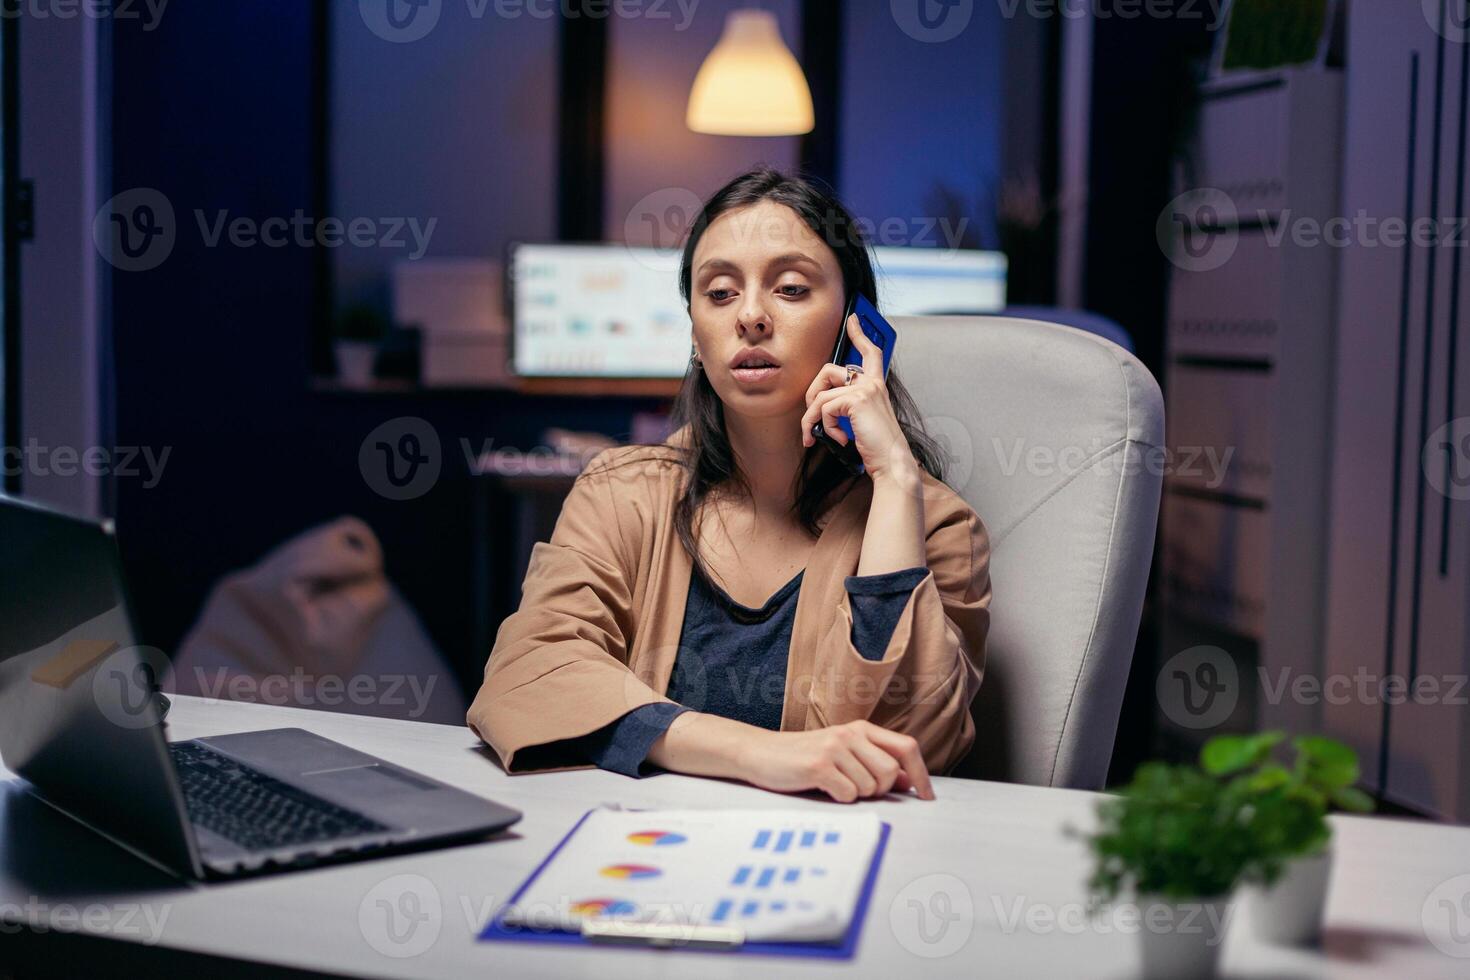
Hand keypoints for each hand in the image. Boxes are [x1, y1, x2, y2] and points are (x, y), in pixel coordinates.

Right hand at [737, 720, 934, 802]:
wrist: (759, 753)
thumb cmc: (803, 758)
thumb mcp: (842, 753)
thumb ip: (874, 762)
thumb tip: (908, 781)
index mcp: (861, 729)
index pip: (907, 747)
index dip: (922, 774)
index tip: (928, 796)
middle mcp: (850, 734)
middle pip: (890, 772)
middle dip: (880, 791)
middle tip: (856, 789)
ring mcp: (834, 748)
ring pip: (870, 787)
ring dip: (856, 795)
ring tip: (834, 785)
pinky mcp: (819, 765)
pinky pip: (848, 795)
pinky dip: (839, 799)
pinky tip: (823, 789)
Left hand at [800, 313, 919, 487]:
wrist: (892, 463)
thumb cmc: (877, 447)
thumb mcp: (863, 421)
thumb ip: (849, 407)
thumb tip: (820, 407)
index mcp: (877, 386)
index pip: (870, 352)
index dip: (860, 333)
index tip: (852, 320)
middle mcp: (873, 383)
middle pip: (829, 371)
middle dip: (812, 394)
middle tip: (812, 418)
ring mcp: (865, 389)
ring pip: (820, 395)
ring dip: (811, 420)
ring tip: (817, 436)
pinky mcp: (856, 400)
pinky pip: (823, 408)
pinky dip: (823, 427)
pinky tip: (838, 439)